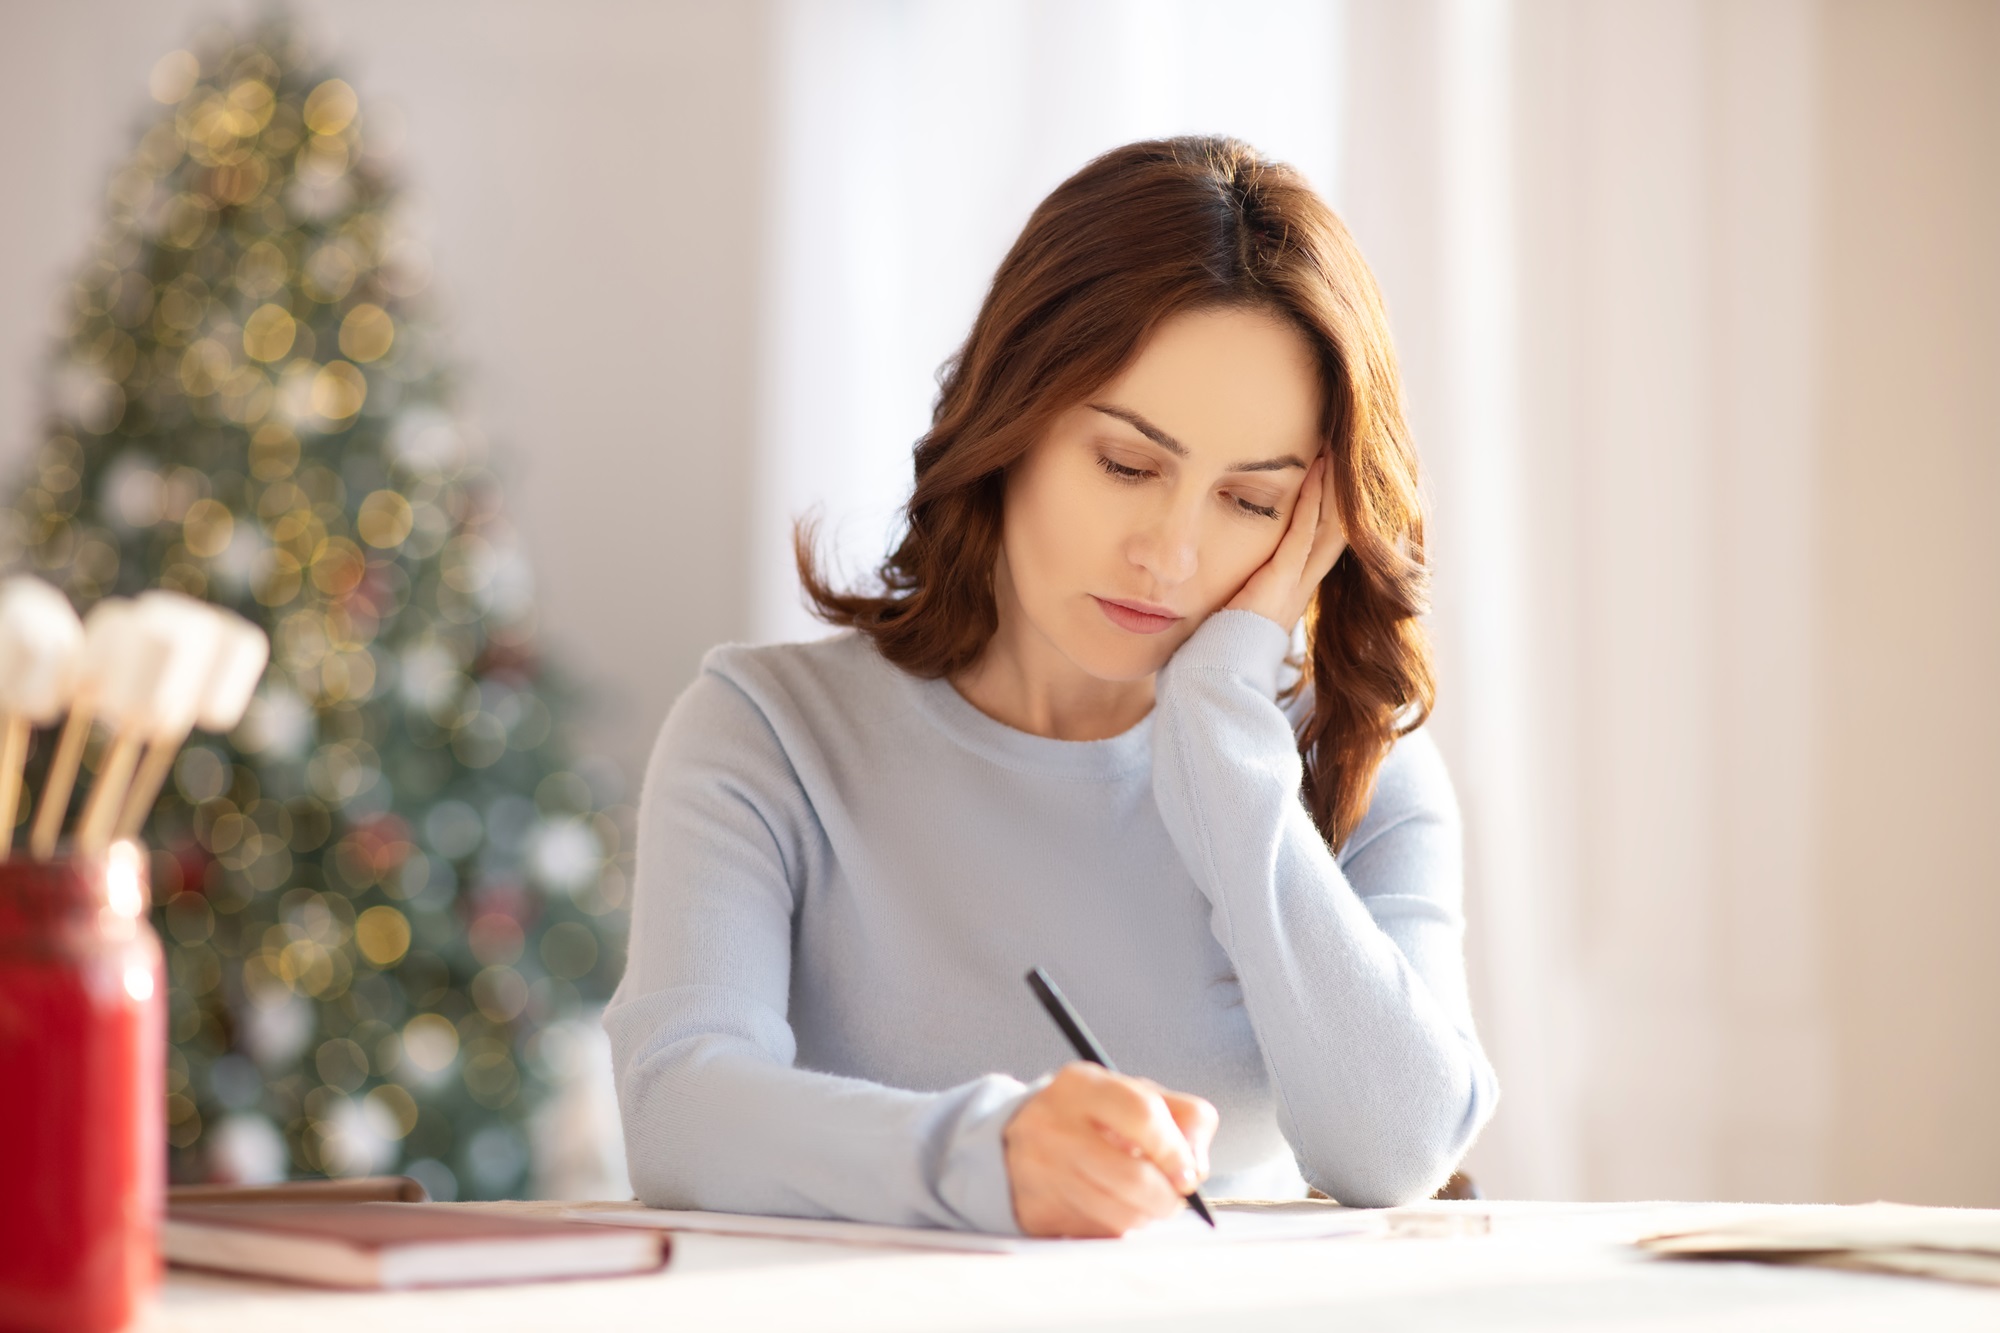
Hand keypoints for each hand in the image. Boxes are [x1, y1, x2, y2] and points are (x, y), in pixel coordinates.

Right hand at [1003, 1063, 1218, 1237]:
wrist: (1021, 1140)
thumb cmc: (1091, 1118)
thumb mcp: (1136, 1096)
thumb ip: (1184, 1117)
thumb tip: (1197, 1166)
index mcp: (1081, 1086)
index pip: (1143, 1115)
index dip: (1176, 1151)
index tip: (1189, 1173)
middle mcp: (1053, 1126)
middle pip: (1133, 1177)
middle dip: (1167, 1197)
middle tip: (1173, 1197)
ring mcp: (1038, 1172)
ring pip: (1120, 1215)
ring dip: (1145, 1216)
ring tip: (1141, 1201)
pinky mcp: (1036, 1212)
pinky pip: (1098, 1235)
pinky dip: (1116, 1227)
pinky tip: (1108, 1206)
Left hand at [1226, 453, 1346, 631]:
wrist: (1215, 675)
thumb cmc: (1214, 646)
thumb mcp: (1230, 609)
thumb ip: (1233, 588)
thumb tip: (1214, 573)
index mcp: (1292, 593)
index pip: (1322, 544)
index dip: (1332, 511)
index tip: (1332, 477)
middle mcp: (1302, 587)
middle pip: (1338, 531)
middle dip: (1343, 494)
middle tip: (1346, 455)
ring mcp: (1295, 584)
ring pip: (1329, 527)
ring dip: (1332, 487)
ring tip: (1336, 450)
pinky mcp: (1280, 581)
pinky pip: (1303, 534)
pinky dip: (1312, 501)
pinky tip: (1316, 471)